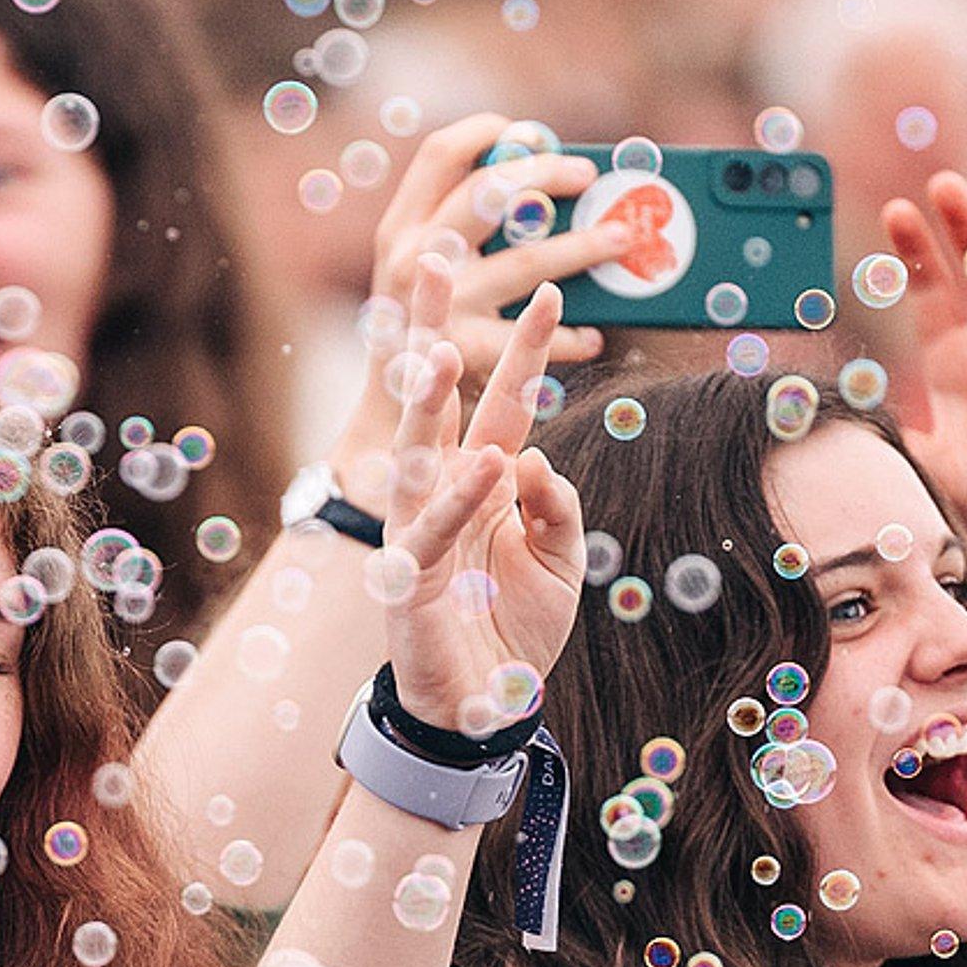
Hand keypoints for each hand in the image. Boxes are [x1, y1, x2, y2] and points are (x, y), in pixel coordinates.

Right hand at [334, 115, 637, 482]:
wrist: (386, 438)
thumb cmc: (423, 350)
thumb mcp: (424, 285)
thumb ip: (466, 239)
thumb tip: (546, 188)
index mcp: (398, 233)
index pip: (438, 157)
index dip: (485, 133)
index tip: (526, 130)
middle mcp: (411, 264)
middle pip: (486, 196)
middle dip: (544, 175)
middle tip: (589, 174)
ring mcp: (439, 309)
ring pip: (524, 263)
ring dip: (581, 247)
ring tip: (621, 241)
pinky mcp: (467, 360)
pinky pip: (535, 338)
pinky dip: (570, 335)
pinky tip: (594, 335)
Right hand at [375, 255, 584, 727]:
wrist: (481, 708)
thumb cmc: (515, 625)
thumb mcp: (559, 560)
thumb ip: (557, 507)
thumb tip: (533, 456)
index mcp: (484, 480)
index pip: (502, 400)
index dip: (524, 349)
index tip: (551, 292)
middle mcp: (444, 490)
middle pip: (438, 397)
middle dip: (434, 328)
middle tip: (435, 258)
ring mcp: (419, 528)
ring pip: (416, 450)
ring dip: (425, 397)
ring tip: (440, 347)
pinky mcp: (407, 577)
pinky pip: (431, 528)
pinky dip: (460, 497)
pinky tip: (485, 462)